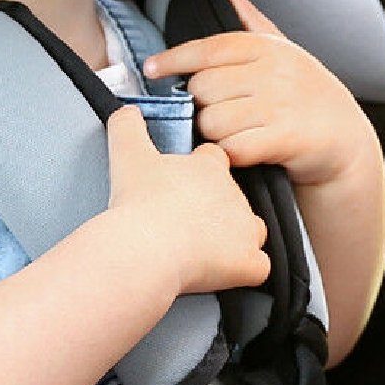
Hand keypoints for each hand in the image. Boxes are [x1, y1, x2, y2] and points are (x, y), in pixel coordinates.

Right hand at [104, 105, 268, 294]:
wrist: (145, 246)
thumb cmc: (138, 204)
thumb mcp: (127, 153)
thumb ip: (128, 126)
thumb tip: (126, 111)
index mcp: (209, 167)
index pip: (217, 159)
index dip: (203, 170)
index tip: (187, 182)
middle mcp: (233, 194)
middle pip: (234, 197)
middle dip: (216, 208)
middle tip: (187, 221)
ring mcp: (244, 229)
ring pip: (253, 229)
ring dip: (237, 238)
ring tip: (207, 249)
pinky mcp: (246, 262)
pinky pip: (259, 267)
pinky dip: (246, 271)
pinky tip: (228, 273)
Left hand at [143, 0, 379, 186]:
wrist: (348, 141)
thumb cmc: (312, 97)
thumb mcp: (287, 52)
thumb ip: (254, 23)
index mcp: (268, 48)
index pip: (208, 48)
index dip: (174, 58)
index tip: (151, 69)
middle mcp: (273, 72)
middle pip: (202, 88)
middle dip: (203, 105)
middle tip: (222, 113)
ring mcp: (279, 104)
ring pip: (212, 121)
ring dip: (216, 134)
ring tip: (237, 134)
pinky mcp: (284, 137)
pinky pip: (233, 147)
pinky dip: (232, 155)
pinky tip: (246, 151)